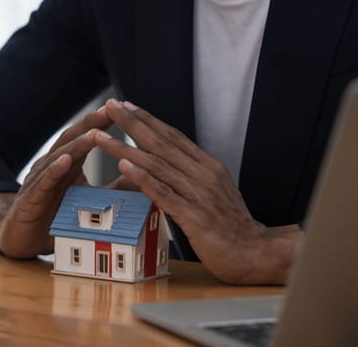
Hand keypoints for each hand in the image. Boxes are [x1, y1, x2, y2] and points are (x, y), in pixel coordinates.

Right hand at [0, 108, 111, 257]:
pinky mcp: (30, 200)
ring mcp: (38, 181)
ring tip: (95, 133)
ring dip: (76, 145)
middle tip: (110, 109)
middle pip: (72, 139)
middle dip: (91, 124)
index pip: (85, 137)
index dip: (102, 123)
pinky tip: (65, 161)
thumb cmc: (54, 219)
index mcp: (67, 165)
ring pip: (58, 158)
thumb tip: (143, 179)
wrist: (19, 239)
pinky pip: (43, 183)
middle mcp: (51, 166)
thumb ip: (114, 191)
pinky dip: (54, 171)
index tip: (123, 108)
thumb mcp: (90, 203)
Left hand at [93, 99, 299, 283]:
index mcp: (207, 166)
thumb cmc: (230, 227)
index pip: (173, 136)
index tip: (127, 105)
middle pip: (161, 143)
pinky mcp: (194, 216)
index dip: (148, 120)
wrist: (255, 253)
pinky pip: (163, 193)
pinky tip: (124, 167)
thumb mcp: (209, 194)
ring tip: (103, 137)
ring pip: (156, 165)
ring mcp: (198, 194)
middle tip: (110, 106)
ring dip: (126, 149)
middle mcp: (202, 174)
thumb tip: (157, 169)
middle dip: (132, 123)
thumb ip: (185, 180)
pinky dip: (143, 178)